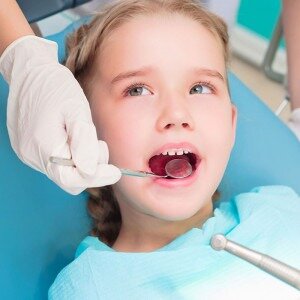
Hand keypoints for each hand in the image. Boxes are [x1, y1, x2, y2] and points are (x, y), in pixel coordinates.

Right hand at [0, 36, 120, 193]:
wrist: (30, 72)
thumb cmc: (55, 86)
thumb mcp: (76, 109)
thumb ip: (84, 142)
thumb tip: (91, 171)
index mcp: (43, 146)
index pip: (72, 180)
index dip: (96, 178)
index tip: (115, 172)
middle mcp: (32, 155)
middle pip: (68, 178)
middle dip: (90, 168)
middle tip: (98, 144)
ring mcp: (28, 153)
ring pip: (62, 171)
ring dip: (80, 160)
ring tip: (83, 135)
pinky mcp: (28, 149)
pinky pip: (55, 162)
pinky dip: (70, 155)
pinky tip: (73, 137)